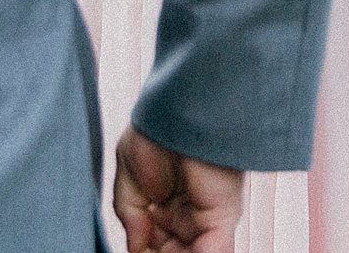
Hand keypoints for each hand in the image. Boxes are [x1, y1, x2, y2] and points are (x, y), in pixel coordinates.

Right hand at [114, 127, 245, 252]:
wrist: (182, 109)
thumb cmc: (156, 128)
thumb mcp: (128, 171)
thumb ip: (129, 212)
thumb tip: (134, 247)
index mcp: (164, 201)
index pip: (152, 241)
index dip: (143, 250)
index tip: (136, 251)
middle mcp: (185, 211)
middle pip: (171, 251)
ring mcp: (203, 216)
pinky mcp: (220, 217)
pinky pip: (210, 252)